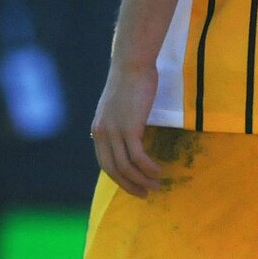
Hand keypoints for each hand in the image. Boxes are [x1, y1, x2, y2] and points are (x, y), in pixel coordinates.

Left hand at [91, 61, 162, 196]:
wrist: (132, 64)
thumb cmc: (130, 83)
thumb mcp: (119, 108)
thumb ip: (120, 125)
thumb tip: (131, 140)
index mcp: (98, 130)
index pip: (106, 164)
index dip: (120, 180)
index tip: (135, 187)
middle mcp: (102, 133)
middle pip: (114, 170)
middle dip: (130, 186)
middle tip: (146, 194)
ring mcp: (114, 131)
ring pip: (127, 167)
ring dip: (143, 179)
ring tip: (157, 185)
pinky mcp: (129, 128)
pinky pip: (138, 157)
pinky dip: (149, 168)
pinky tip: (159, 170)